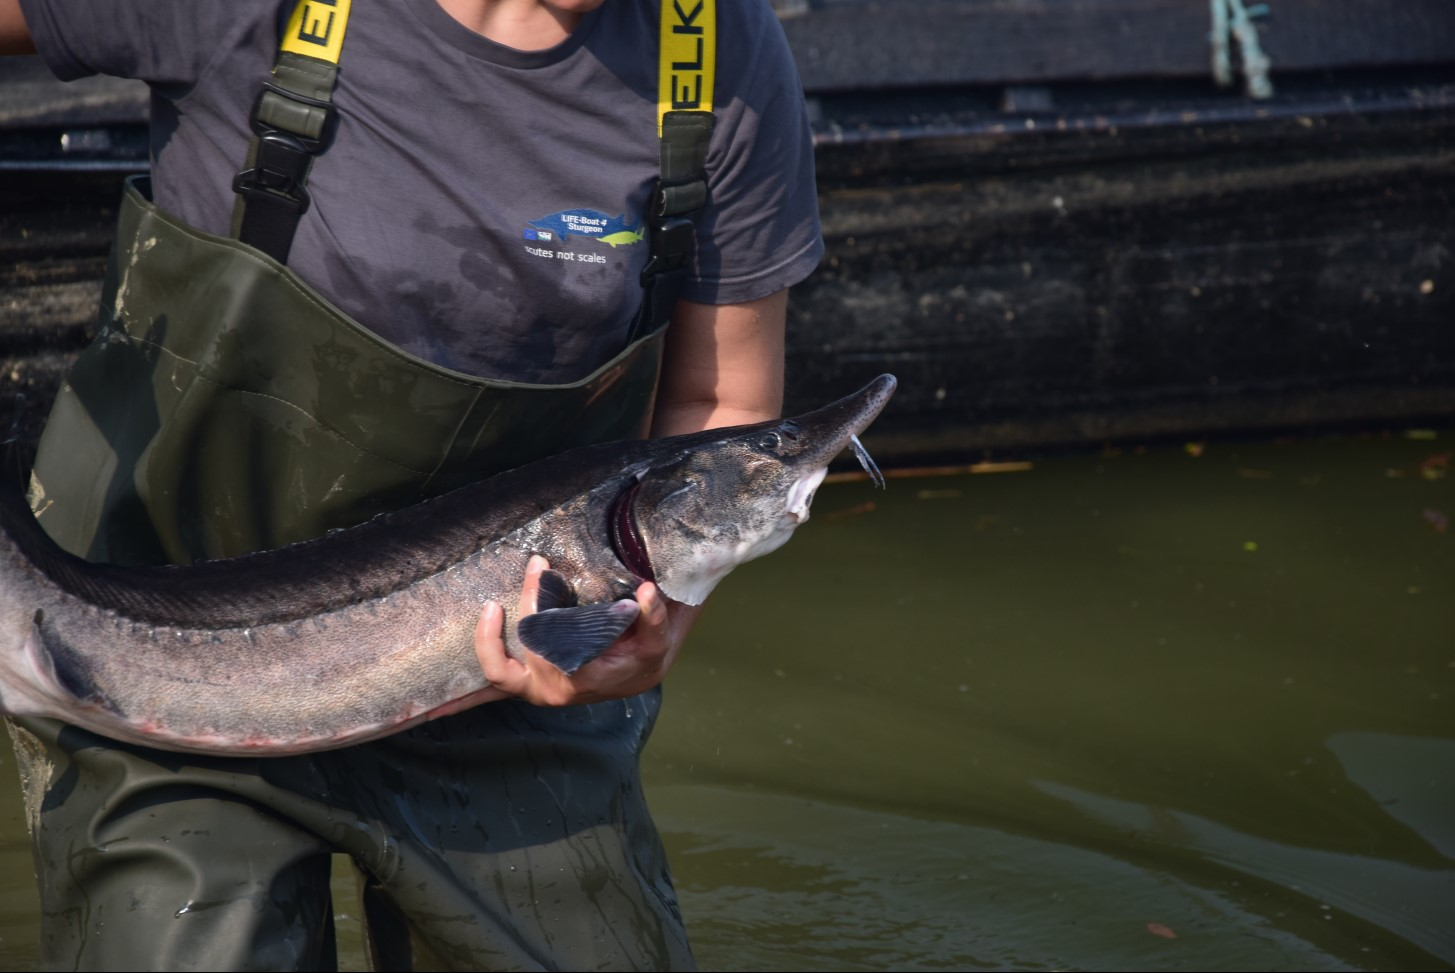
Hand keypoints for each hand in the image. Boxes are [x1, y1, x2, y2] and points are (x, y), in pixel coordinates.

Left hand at [474, 555, 697, 706]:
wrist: (637, 676)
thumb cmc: (643, 656)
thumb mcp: (656, 640)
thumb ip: (654, 618)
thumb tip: (648, 590)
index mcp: (580, 676)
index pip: (550, 638)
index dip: (541, 603)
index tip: (543, 571)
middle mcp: (552, 689)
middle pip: (525, 644)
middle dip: (527, 603)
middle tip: (536, 569)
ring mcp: (534, 691)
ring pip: (497, 674)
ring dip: (485, 642)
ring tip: (487, 608)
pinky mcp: (525, 686)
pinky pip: (490, 692)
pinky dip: (459, 703)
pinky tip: (429, 709)